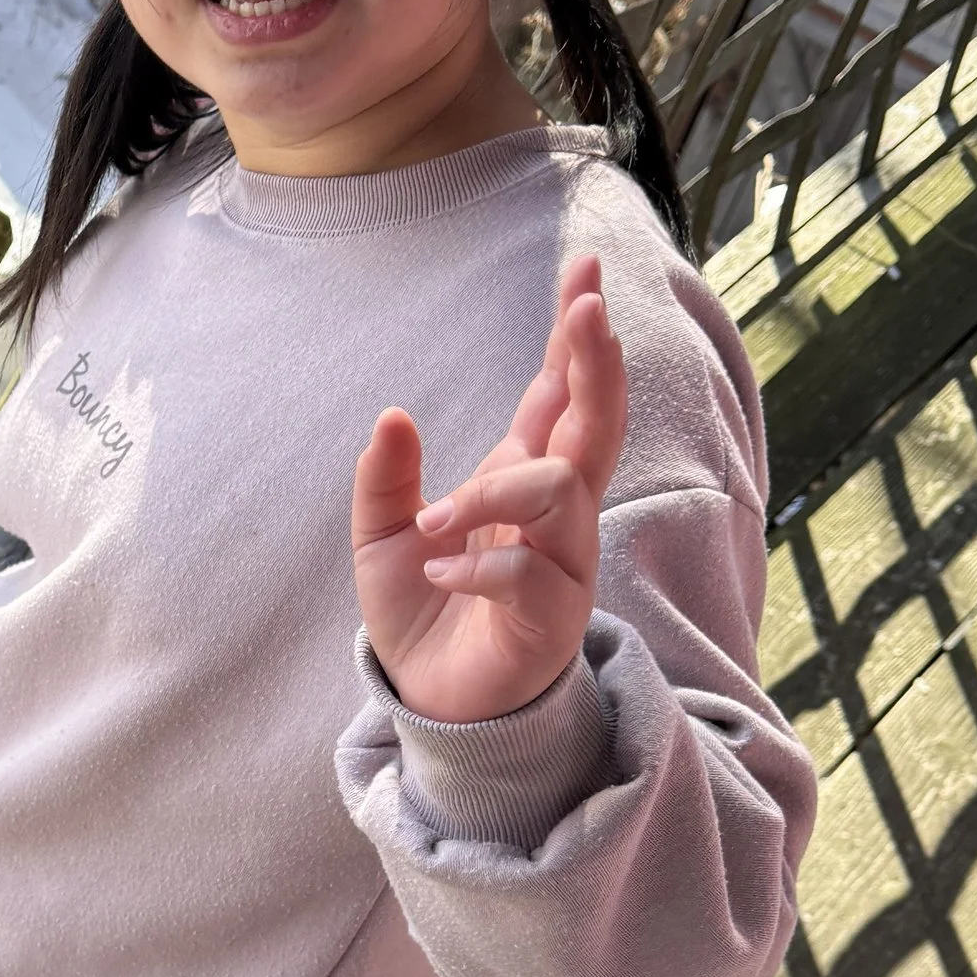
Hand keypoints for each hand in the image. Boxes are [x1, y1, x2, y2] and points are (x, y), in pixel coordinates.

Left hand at [351, 255, 627, 724]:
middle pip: (593, 426)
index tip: (585, 273)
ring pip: (560, 493)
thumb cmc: (423, 612)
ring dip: (495, 494)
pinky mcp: (551, 619)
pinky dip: (478, 569)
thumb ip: (386, 481)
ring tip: (434, 522)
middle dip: (594, 365)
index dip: (574, 336)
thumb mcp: (382, 538)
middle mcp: (555, 513)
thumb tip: (393, 415)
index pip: (558, 393)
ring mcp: (563, 564)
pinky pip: (528, 575)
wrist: (433, 703)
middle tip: (589, 312)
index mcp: (521, 478)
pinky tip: (440, 575)